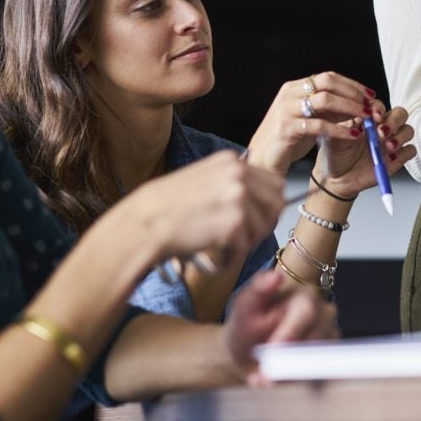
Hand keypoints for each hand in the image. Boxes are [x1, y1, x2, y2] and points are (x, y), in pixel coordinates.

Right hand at [136, 150, 285, 265]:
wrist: (144, 223)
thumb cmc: (167, 208)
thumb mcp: (204, 180)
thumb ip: (232, 184)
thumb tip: (263, 199)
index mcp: (231, 161)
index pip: (274, 183)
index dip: (267, 207)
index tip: (252, 220)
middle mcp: (238, 173)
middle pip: (276, 204)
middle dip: (263, 225)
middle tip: (240, 238)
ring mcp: (238, 196)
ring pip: (263, 228)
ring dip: (244, 244)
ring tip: (220, 246)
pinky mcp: (234, 222)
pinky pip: (246, 248)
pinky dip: (230, 258)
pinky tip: (211, 255)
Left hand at [224, 270, 338, 386]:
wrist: (246, 349)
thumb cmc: (246, 324)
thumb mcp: (243, 305)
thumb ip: (257, 289)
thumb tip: (275, 276)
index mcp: (305, 294)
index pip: (307, 312)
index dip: (291, 333)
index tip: (272, 349)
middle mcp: (323, 312)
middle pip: (318, 337)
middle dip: (289, 359)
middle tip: (265, 372)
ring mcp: (328, 335)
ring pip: (320, 357)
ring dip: (290, 371)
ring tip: (265, 374)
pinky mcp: (327, 357)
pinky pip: (319, 372)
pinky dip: (296, 378)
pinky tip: (278, 375)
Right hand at [246, 71, 374, 173]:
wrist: (263, 160)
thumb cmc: (287, 140)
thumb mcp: (308, 118)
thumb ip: (328, 109)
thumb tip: (357, 103)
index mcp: (294, 88)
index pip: (328, 77)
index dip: (351, 84)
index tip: (369, 95)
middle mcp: (289, 94)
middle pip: (327, 82)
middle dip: (352, 93)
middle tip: (369, 105)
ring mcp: (286, 110)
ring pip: (325, 100)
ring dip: (350, 107)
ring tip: (365, 118)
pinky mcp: (286, 128)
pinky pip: (319, 125)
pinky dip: (339, 129)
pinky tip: (352, 134)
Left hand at [314, 102, 415, 198]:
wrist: (337, 178)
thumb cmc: (335, 155)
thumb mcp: (335, 137)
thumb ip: (348, 126)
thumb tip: (361, 116)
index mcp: (367, 119)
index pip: (379, 106)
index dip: (379, 108)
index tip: (374, 116)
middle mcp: (382, 128)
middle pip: (400, 114)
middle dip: (394, 120)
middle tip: (382, 132)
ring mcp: (391, 142)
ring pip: (408, 130)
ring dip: (400, 136)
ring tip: (387, 146)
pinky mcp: (397, 159)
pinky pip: (410, 151)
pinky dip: (403, 152)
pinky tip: (390, 158)